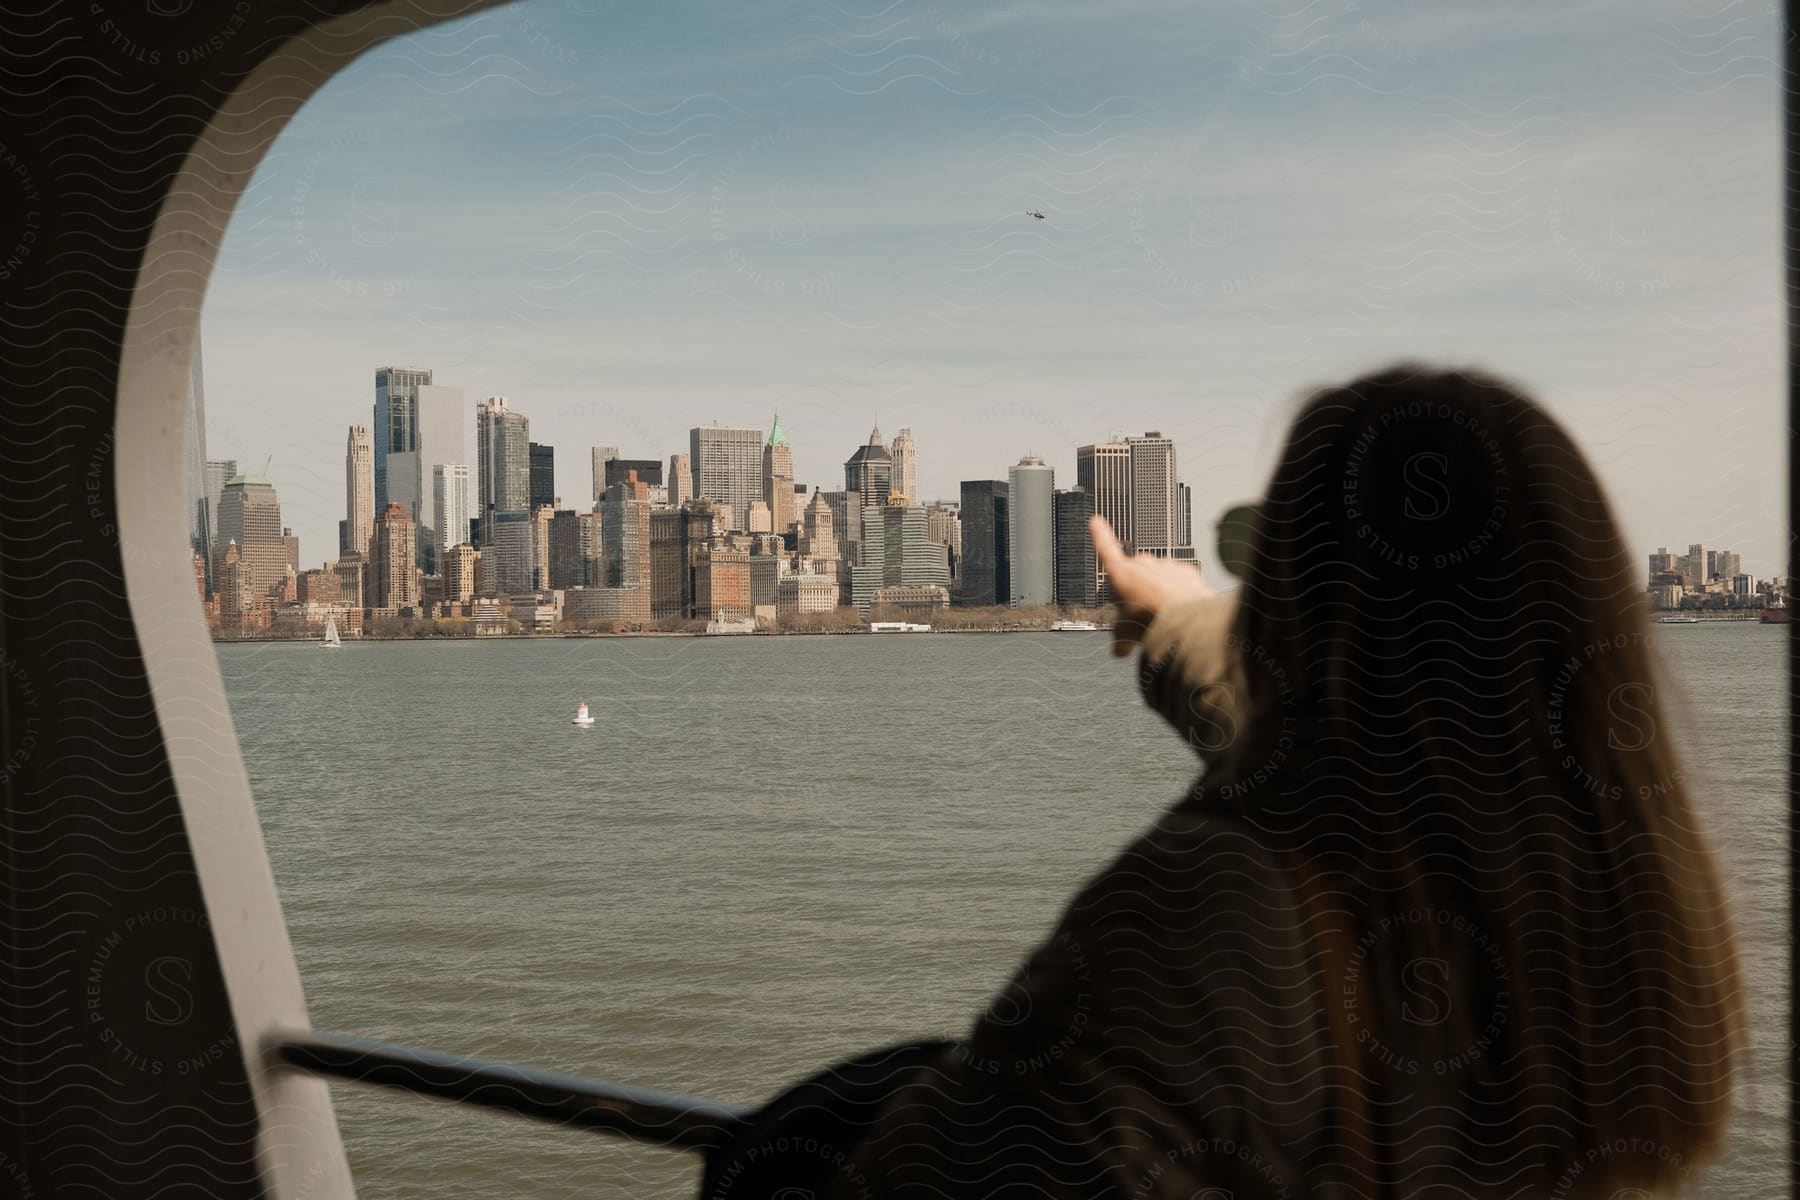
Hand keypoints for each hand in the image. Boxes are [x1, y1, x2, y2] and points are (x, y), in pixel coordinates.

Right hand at [1091, 514, 1211, 657]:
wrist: (1182, 619)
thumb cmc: (1150, 620)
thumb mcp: (1124, 635)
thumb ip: (1120, 640)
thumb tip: (1119, 650)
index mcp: (1120, 573)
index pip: (1105, 549)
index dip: (1100, 535)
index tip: (1097, 521)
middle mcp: (1142, 564)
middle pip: (1134, 573)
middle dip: (1136, 590)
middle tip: (1140, 614)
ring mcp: (1165, 566)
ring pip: (1158, 578)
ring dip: (1159, 592)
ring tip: (1162, 616)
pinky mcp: (1186, 572)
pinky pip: (1179, 581)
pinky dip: (1179, 593)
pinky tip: (1179, 611)